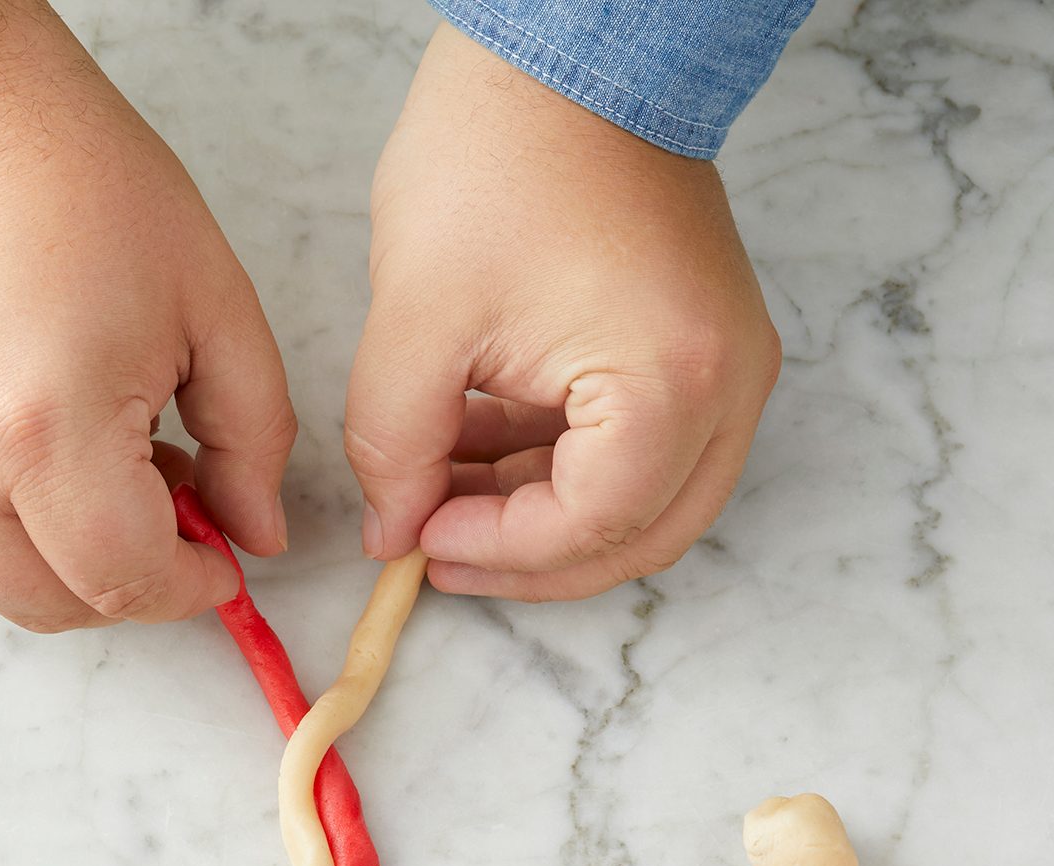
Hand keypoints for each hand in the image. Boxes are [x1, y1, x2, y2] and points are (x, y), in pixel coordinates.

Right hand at [0, 0, 293, 630]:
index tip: (224, 556)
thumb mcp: (211, 301)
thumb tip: (256, 533)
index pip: (129, 581)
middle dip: (133, 584)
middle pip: (56, 604)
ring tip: (107, 476)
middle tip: (176, 514)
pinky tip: (42, 463)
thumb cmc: (79, 181)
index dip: (193, 586)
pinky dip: (3, 536)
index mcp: (49, 429)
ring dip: (65, 567)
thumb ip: (252, 436)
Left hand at [345, 27, 780, 600]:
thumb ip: (396, 447)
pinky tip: (471, 440)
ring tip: (434, 487)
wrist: (565, 51)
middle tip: (432, 548)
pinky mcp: (698, 341)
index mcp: (671, 383)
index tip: (416, 537)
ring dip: (539, 512)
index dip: (497, 553)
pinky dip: (558, 462)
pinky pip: (640, 443)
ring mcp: (726, 364)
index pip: (592, 529)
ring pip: (641, 499)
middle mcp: (728, 386)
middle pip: (638, 536)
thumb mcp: (419, 321)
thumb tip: (393, 532)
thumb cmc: (497, 159)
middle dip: (529, 559)